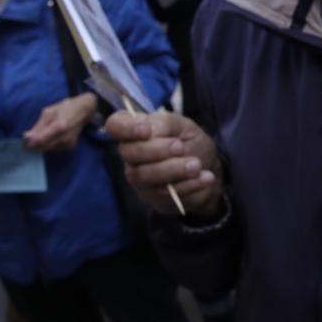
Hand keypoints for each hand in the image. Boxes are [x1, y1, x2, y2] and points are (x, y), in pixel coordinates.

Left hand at [24, 93, 97, 152]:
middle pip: (44, 147)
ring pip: (48, 149)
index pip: (40, 140)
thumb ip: (38, 125)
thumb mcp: (49, 112)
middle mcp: (64, 137)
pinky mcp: (70, 147)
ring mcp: (68, 143)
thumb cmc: (65, 107)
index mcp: (59, 126)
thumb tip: (26, 136)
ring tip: (39, 137)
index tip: (23, 142)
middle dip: (34, 145)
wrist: (84, 110)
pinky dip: (49, 145)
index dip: (30, 143)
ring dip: (41, 145)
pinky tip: (49, 138)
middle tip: (27, 142)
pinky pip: (54, 149)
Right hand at [106, 110, 223, 215]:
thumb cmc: (189, 142)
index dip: (126, 128)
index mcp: (135, 131)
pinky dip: (188, 185)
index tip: (147, 130)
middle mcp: (131, 155)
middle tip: (180, 147)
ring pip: (145, 176)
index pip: (115, 126)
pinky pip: (165, 194)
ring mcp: (140, 179)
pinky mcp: (153, 197)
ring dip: (174, 170)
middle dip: (156, 150)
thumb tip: (150, 129)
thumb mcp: (183, 126)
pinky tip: (204, 177)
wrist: (207, 169)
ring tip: (196, 165)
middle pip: (129, 153)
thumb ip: (165, 124)